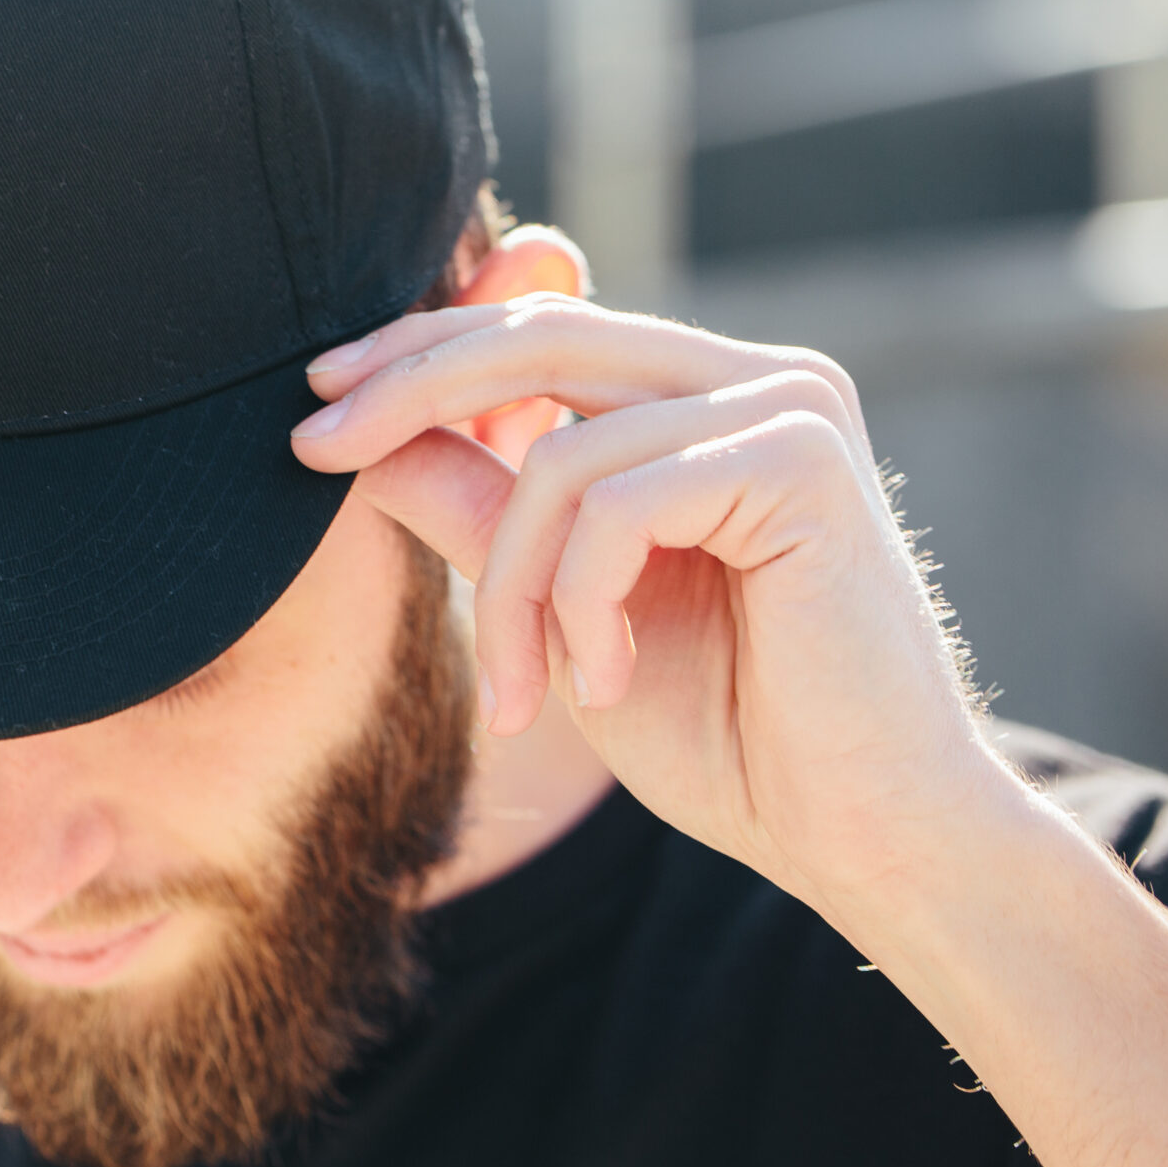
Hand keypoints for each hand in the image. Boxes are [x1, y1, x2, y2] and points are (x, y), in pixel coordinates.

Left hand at [291, 294, 1004, 908]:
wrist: (857, 834)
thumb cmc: (724, 731)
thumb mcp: (559, 605)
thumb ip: (482, 509)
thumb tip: (365, 437)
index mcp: (702, 399)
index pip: (536, 332)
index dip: (418, 352)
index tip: (314, 404)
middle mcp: (753, 378)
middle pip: (536, 341)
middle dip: (407, 392)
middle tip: (310, 450)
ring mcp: (788, 407)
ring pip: (563, 455)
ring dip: (511, 589)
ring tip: (526, 689)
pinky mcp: (802, 458)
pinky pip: (616, 503)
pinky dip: (579, 602)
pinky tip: (605, 679)